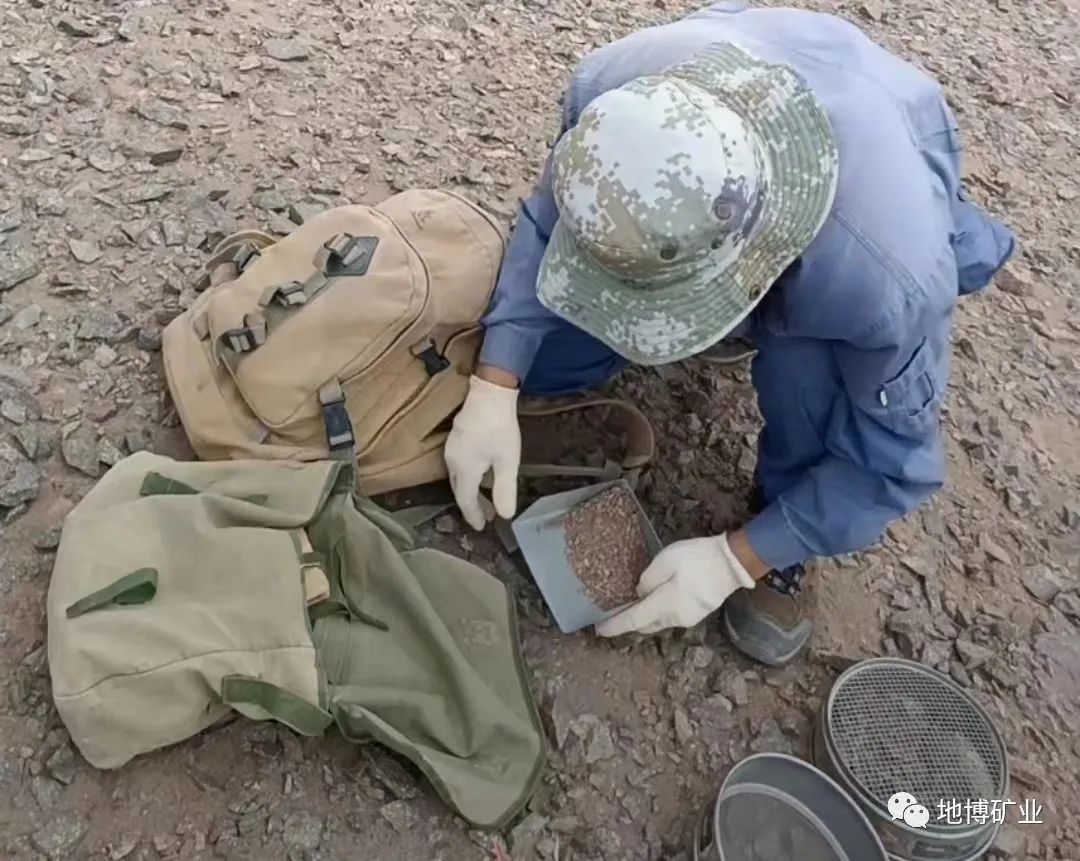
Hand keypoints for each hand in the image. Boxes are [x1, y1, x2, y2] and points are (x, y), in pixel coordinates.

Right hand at [445, 373, 520, 529]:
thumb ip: (504, 489)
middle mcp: (452, 462)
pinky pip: (458, 466)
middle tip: (487, 516)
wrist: (489, 393)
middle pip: (459, 490)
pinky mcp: (455, 439)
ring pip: (457, 478)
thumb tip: (505, 515)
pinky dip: (469, 478)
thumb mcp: (507, 461)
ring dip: (471, 491)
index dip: (473, 515)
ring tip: (486, 499)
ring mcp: (451, 449)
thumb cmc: (500, 428)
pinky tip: (481, 476)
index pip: (465, 500)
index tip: (481, 527)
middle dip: (473, 505)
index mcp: (464, 470)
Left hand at [595, 533, 755, 636]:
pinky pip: (670, 618)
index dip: (614, 626)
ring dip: (644, 618)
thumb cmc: (697, 559)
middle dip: (628, 623)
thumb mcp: (665, 561)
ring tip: (632, 606)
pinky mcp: (697, 613)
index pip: (632, 620)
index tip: (599, 629)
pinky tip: (655, 601)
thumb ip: (647, 580)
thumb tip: (639, 594)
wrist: (733, 564)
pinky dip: (658, 613)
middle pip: (644, 625)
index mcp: (663, 605)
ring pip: (658, 623)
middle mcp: (674, 618)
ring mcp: (687, 618)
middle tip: (613, 615)